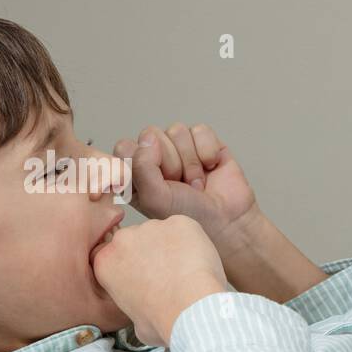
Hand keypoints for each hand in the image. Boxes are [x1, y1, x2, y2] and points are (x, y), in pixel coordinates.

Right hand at [91, 216, 226, 347]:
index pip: (110, 256)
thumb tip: (143, 308)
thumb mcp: (134, 322)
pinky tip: (196, 261)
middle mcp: (123, 240)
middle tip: (164, 274)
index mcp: (105, 263)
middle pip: (134, 240)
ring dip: (169, 247)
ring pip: (160, 233)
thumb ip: (132, 304)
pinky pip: (184, 229)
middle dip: (147, 253)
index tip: (138, 275)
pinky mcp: (179, 222)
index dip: (126, 265)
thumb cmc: (163, 320)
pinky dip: (191, 241)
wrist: (190, 309)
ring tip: (184, 271)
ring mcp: (152, 227)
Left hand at [113, 123, 260, 259]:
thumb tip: (149, 138)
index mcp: (135, 173)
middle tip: (180, 186)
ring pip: (176, 130)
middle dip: (169, 162)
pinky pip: (199, 130)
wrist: (228, 220)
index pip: (124, 147)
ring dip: (190, 161)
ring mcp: (178, 148)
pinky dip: (207, 151)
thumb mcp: (155, 198)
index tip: (153, 183)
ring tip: (196, 183)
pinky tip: (210, 168)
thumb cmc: (189, 215)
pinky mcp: (202, 142)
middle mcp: (154, 157)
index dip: (138, 160)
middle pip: (151, 134)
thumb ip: (142, 167)